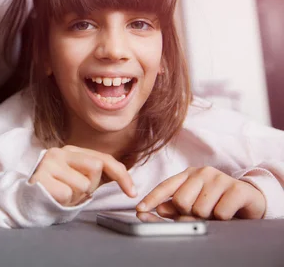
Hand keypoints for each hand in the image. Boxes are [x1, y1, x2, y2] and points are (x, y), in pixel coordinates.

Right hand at [28, 146, 136, 206]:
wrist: (27, 201)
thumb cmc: (56, 191)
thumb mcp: (78, 178)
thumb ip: (96, 173)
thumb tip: (125, 175)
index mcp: (71, 151)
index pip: (103, 158)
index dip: (121, 174)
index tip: (132, 191)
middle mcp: (59, 152)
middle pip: (95, 166)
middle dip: (92, 186)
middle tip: (77, 192)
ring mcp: (49, 163)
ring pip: (83, 184)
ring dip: (77, 196)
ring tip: (63, 195)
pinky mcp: (41, 177)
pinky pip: (68, 194)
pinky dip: (65, 201)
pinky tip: (54, 197)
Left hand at [136, 166, 266, 219]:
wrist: (251, 199)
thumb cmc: (218, 201)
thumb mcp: (196, 204)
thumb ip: (176, 206)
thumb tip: (159, 209)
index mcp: (188, 175)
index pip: (165, 187)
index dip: (152, 199)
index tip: (140, 209)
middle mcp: (202, 173)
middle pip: (181, 201)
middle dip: (189, 213)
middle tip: (202, 212)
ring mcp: (220, 179)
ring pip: (200, 209)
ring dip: (208, 217)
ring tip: (216, 210)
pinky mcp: (237, 189)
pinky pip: (220, 213)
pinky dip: (223, 218)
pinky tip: (229, 211)